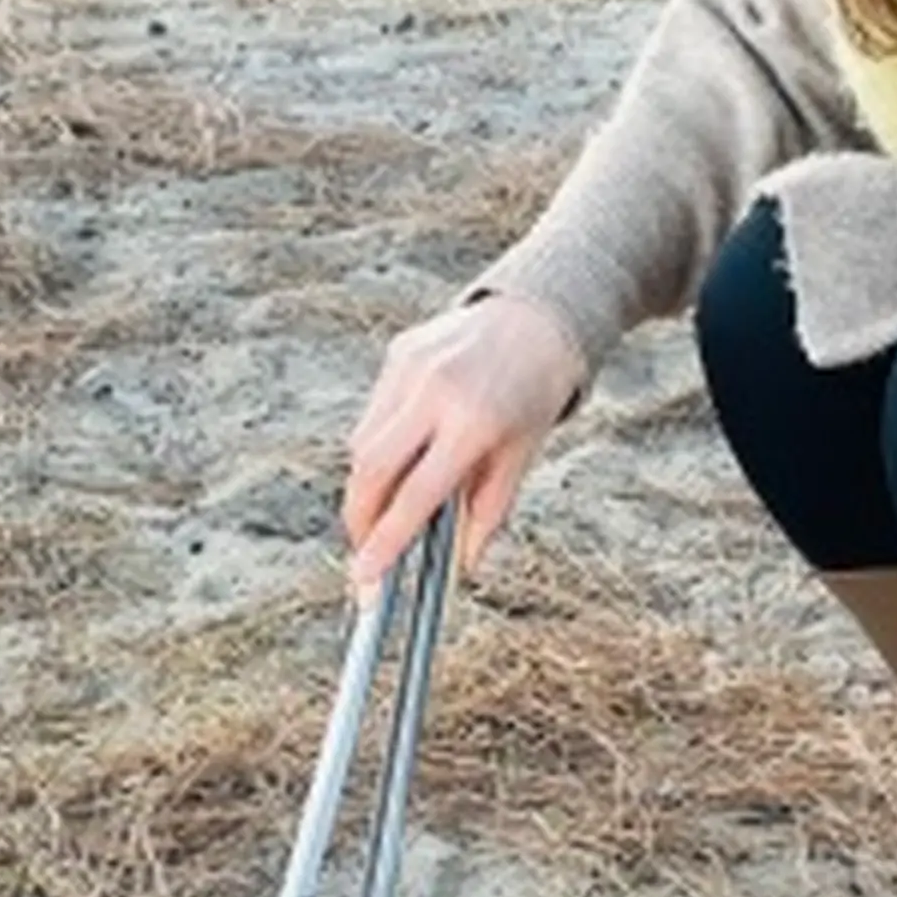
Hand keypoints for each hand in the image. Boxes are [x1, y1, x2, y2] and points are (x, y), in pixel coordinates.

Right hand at [340, 292, 585, 592]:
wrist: (537, 319)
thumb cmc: (535, 395)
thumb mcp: (521, 456)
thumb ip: (489, 511)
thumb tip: (464, 565)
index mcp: (474, 424)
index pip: (416, 495)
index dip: (386, 541)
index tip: (365, 577)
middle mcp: (435, 393)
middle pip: (370, 469)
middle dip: (360, 518)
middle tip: (366, 549)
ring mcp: (411, 369)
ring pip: (364, 443)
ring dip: (369, 483)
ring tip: (389, 503)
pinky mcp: (398, 354)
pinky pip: (374, 414)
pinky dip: (379, 444)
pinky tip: (404, 450)